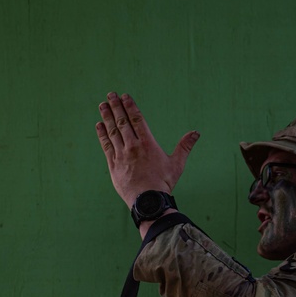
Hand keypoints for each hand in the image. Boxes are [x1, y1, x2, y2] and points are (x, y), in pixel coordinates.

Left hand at [95, 92, 199, 207]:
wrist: (148, 201)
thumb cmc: (163, 183)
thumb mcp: (177, 164)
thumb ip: (184, 146)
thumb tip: (196, 133)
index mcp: (148, 144)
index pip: (137, 119)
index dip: (130, 106)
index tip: (124, 96)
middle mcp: (133, 146)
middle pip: (122, 122)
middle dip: (116, 107)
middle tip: (110, 95)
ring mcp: (121, 155)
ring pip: (113, 132)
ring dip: (107, 117)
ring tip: (102, 105)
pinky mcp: (114, 165)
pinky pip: (106, 146)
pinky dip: (102, 135)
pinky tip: (99, 126)